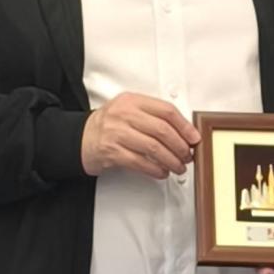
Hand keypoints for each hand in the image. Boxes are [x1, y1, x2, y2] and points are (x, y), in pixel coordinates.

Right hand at [80, 93, 198, 179]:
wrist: (79, 138)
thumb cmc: (108, 125)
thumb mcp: (128, 110)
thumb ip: (152, 116)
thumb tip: (184, 132)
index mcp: (132, 101)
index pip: (166, 111)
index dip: (184, 126)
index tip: (194, 138)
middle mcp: (124, 114)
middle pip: (162, 130)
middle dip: (180, 146)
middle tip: (187, 156)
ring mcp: (116, 133)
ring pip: (153, 148)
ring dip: (170, 160)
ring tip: (178, 167)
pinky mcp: (111, 152)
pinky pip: (140, 162)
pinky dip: (155, 169)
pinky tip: (162, 172)